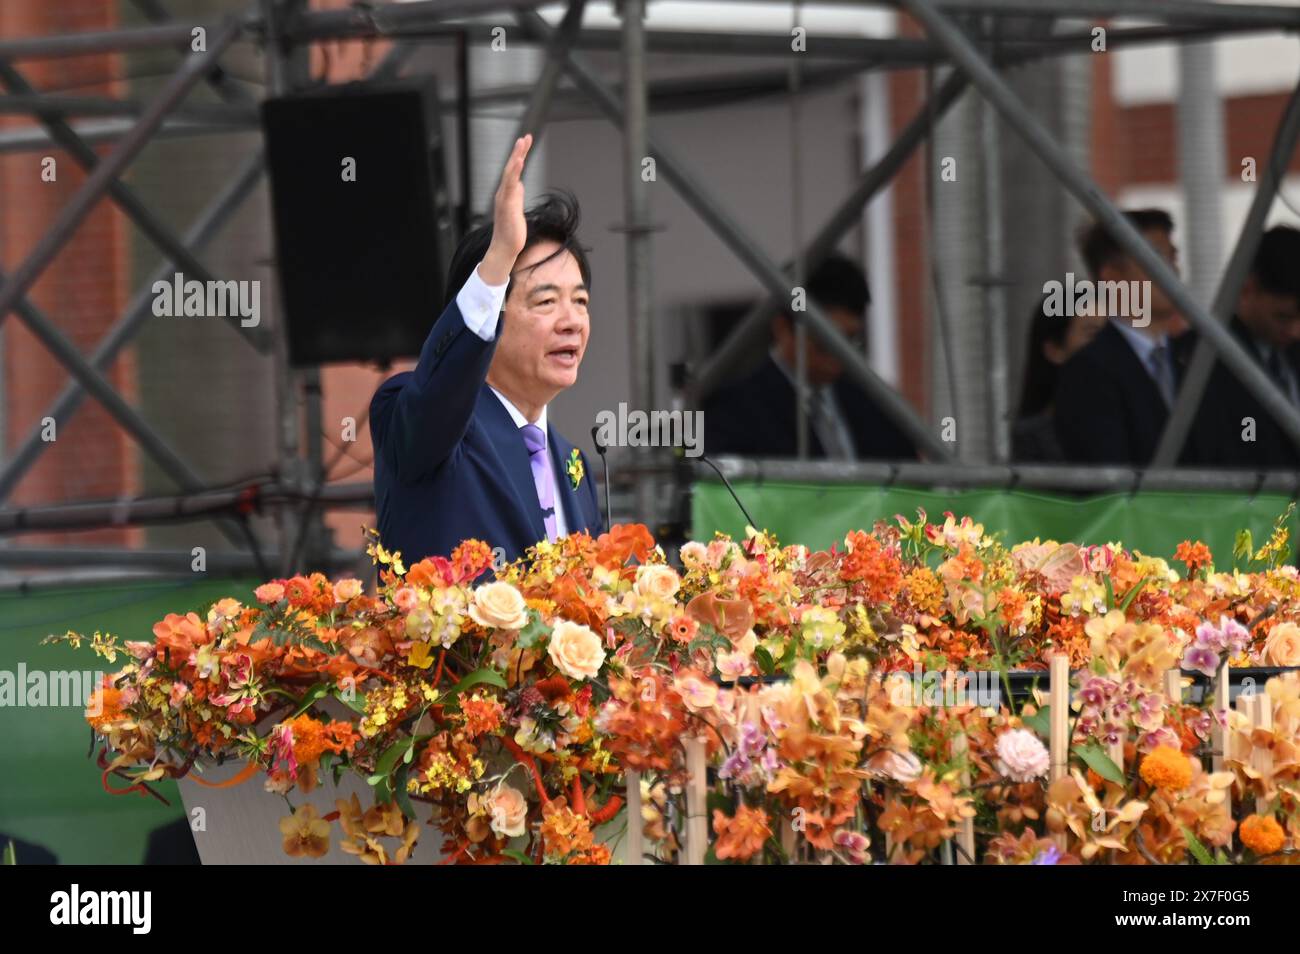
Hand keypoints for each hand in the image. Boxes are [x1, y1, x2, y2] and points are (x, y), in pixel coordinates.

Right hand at [480, 134, 531, 284]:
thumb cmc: (511, 231)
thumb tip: (520, 184)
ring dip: (516, 157)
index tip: (526, 142)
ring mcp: (504, 198)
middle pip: (511, 168)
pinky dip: (514, 172)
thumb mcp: (516, 208)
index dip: (519, 156)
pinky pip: (510, 185)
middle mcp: (503, 193)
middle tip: (525, 137)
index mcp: (506, 193)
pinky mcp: (507, 205)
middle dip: (518, 152)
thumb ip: (517, 195)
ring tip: (522, 143)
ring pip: (510, 173)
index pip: (514, 170)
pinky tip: (519, 162)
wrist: (505, 248)